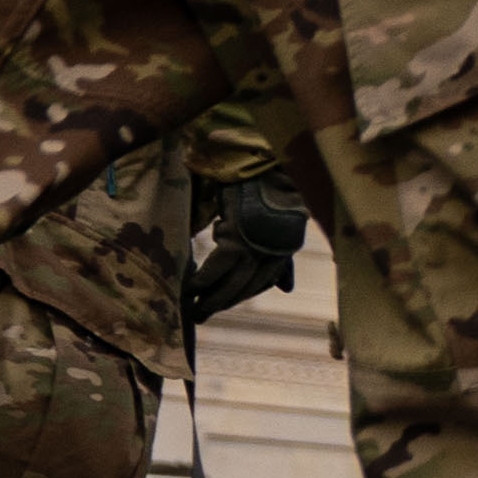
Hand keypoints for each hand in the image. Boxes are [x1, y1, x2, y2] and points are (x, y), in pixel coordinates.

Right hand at [185, 172, 310, 324]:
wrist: (254, 161)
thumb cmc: (263, 188)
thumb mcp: (278, 223)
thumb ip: (281, 256)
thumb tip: (287, 289)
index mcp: (286, 243)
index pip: (264, 281)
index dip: (242, 294)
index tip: (224, 303)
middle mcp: (274, 248)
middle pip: (246, 287)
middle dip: (222, 303)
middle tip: (201, 315)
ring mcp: (256, 244)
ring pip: (231, 283)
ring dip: (209, 299)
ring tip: (192, 307)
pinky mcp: (236, 238)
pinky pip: (216, 269)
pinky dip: (202, 281)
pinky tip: (190, 288)